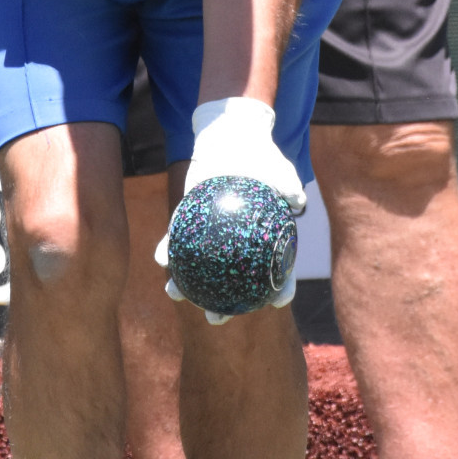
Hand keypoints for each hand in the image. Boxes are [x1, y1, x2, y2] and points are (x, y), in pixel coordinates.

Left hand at [155, 97, 303, 322]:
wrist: (234, 138)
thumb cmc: (261, 157)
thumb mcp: (279, 168)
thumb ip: (289, 185)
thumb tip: (297, 201)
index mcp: (264, 241)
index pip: (277, 272)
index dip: (278, 290)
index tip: (276, 302)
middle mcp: (238, 245)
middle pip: (233, 283)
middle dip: (223, 306)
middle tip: (215, 319)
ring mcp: (214, 236)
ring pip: (202, 267)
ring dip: (187, 284)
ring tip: (175, 296)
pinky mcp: (191, 220)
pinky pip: (179, 238)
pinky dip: (169, 247)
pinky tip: (160, 259)